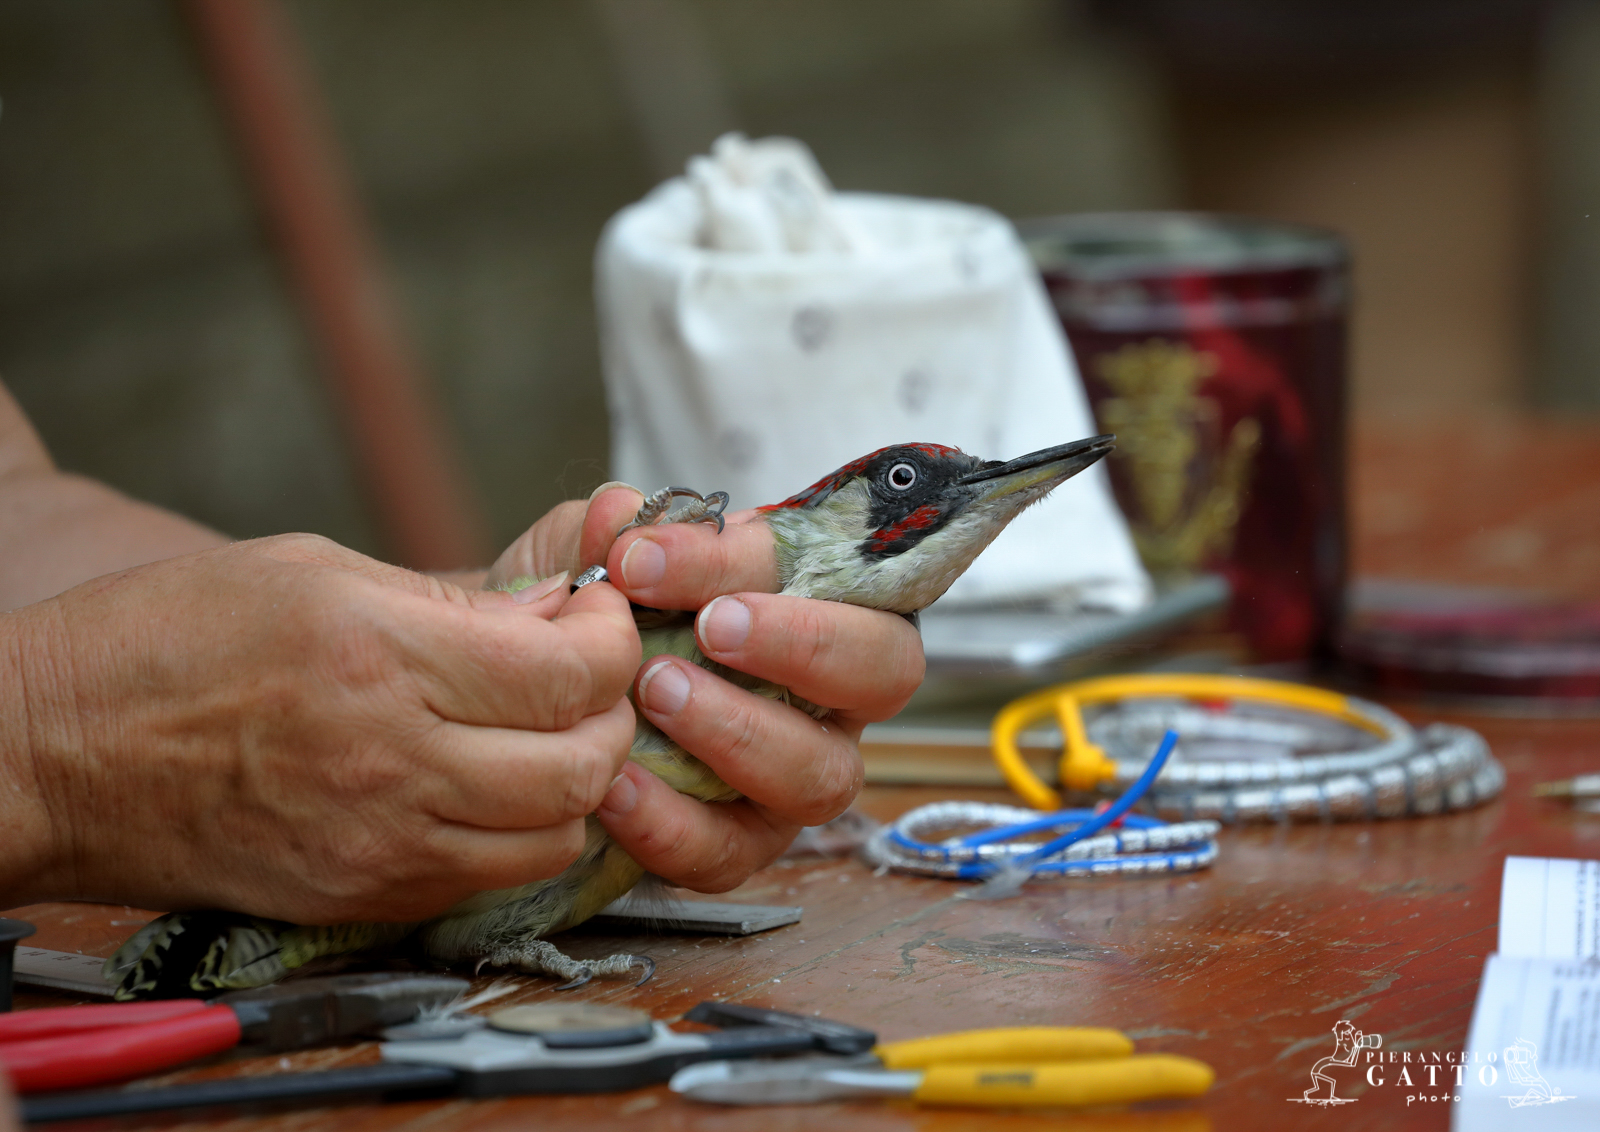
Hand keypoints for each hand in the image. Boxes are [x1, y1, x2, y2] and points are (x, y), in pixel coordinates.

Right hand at [0, 533, 639, 922]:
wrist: (52, 757)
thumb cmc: (166, 639)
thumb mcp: (314, 571)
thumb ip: (451, 601)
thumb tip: (555, 614)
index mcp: (382, 656)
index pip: (569, 673)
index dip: (612, 641)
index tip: (600, 617)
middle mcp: (393, 761)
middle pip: (584, 764)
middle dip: (613, 711)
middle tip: (586, 674)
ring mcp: (378, 843)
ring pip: (554, 834)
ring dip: (575, 781)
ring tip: (543, 731)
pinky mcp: (360, 896)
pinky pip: (488, 876)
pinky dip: (518, 831)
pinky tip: (490, 782)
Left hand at [492, 484, 925, 893]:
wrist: (529, 711)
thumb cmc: (590, 623)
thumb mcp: (586, 563)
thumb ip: (605, 535)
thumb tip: (617, 512)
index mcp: (813, 599)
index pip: (823, 564)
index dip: (743, 559)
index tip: (644, 557)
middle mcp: (827, 692)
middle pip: (884, 667)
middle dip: (805, 643)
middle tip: (712, 628)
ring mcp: (794, 775)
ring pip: (820, 773)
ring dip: (741, 732)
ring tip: (656, 695)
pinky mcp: (741, 845)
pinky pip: (733, 852)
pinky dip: (674, 823)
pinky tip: (616, 786)